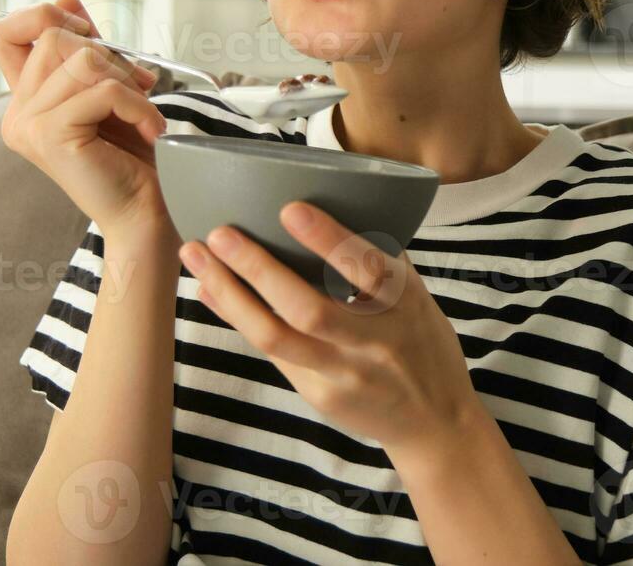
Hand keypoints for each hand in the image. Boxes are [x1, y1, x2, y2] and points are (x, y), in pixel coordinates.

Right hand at [0, 0, 170, 235]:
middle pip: (52, 34)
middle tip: (137, 88)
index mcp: (25, 100)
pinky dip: (138, 105)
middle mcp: (16, 113)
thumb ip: (87, 49)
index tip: (94, 42)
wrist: (146, 213)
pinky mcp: (49, 136)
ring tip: (143, 111)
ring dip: (127, 80)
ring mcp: (27, 125)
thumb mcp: (110, 89)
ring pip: (81, 58)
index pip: (6, 30)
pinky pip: (102, 90)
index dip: (49, 18)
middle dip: (108, 53)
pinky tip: (150, 130)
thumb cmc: (133, 156)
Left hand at [178, 202, 480, 453]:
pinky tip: (212, 291)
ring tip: (197, 258)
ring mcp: (344, 374)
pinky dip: (238, 318)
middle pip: (308, 309)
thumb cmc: (422, 344)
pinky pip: (271, 353)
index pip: (368, 268)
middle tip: (221, 233)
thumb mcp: (415, 297)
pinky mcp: (320, 396)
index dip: (329, 240)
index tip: (291, 209)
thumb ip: (378, 259)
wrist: (435, 422)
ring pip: (276, 337)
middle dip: (259, 268)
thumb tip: (328, 208)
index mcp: (404, 305)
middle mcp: (374, 343)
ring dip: (231, 295)